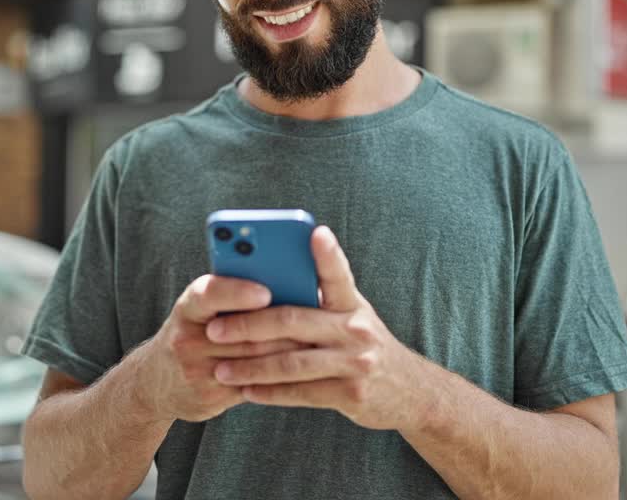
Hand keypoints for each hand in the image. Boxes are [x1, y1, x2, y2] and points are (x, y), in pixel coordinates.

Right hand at [140, 274, 310, 422]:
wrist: (154, 383)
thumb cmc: (193, 332)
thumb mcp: (200, 308)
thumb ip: (232, 294)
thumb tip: (286, 278)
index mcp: (188, 306)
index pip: (209, 293)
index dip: (237, 292)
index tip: (266, 291)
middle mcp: (187, 337)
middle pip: (242, 331)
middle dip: (281, 324)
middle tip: (316, 317)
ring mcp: (196, 370)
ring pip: (253, 359)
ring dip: (288, 350)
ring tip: (319, 340)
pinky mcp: (209, 397)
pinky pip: (252, 385)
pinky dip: (279, 376)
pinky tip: (303, 369)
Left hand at [204, 226, 422, 430]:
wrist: (411, 393)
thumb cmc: (364, 345)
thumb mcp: (352, 316)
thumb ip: (319, 300)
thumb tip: (265, 280)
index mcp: (353, 304)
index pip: (338, 274)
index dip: (327, 254)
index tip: (315, 232)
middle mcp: (357, 329)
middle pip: (294, 322)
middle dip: (249, 325)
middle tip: (214, 330)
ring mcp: (356, 363)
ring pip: (291, 363)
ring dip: (251, 367)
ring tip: (220, 369)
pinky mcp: (351, 394)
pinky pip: (300, 393)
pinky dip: (269, 393)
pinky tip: (245, 391)